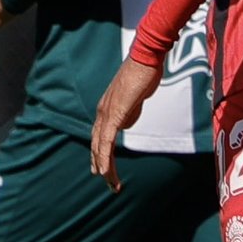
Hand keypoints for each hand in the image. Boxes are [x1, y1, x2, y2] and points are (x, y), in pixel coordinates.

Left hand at [91, 57, 161, 191]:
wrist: (146, 58)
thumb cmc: (144, 73)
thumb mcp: (137, 98)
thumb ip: (130, 111)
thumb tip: (126, 123)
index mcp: (107, 108)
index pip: (100, 137)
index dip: (101, 155)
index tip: (105, 170)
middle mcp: (102, 112)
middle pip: (96, 145)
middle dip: (101, 166)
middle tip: (108, 183)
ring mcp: (107, 113)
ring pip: (100, 146)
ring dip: (104, 167)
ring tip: (109, 183)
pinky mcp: (115, 113)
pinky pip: (106, 140)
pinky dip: (105, 156)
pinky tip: (105, 170)